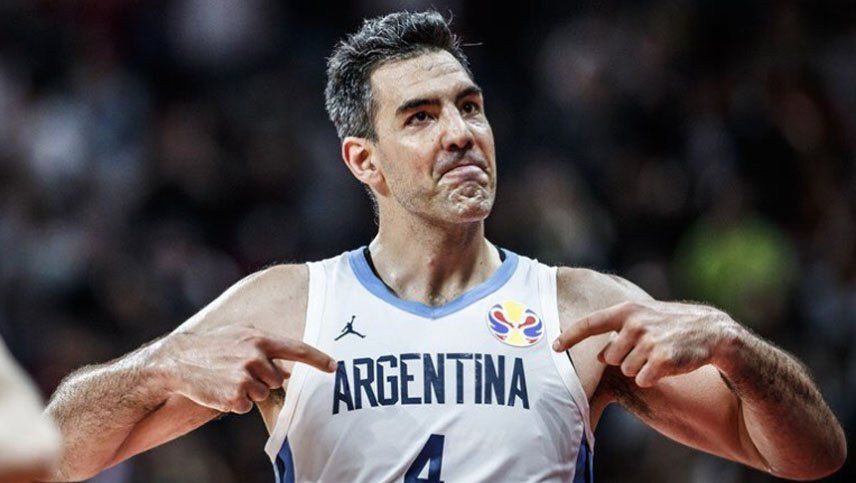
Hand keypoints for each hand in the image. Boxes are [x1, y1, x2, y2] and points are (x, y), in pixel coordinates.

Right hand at [155, 325, 335, 413]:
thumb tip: (289, 370)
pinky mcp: (234, 396)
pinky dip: (237, 402)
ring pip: (263, 394)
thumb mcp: (240, 334)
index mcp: (260, 339)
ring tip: (228, 379)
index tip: (335, 367)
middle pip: (278, 380)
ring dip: (249, 391)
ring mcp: (245, 378)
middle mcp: (255, 357)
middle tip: (240, 371)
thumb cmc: (213, 346)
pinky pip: (247, 406)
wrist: (179, 361)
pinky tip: (222, 389)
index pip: (297, 349)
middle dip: (264, 379)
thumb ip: (265, 346)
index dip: (318, 359)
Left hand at [553, 300, 734, 387]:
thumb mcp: (644, 317)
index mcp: (626, 311)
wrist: (710, 331)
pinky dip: (651, 377)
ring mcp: (648, 341)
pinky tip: (666, 365)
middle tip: (646, 349)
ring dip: (639, 368)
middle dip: (623, 359)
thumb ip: (618, 331)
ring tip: (658, 354)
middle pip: (609, 357)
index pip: (590, 324)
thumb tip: (596, 355)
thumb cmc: (672, 325)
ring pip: (626, 370)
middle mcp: (634, 324)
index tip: (553, 346)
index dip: (570, 336)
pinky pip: (642, 379)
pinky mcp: (661, 359)